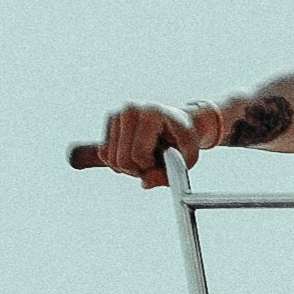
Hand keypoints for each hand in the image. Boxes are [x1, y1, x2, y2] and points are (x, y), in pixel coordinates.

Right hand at [91, 101, 220, 186]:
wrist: (178, 121)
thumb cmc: (183, 139)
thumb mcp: (189, 159)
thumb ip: (172, 174)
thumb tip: (145, 183)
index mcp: (151, 113)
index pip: (138, 155)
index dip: (150, 168)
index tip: (162, 161)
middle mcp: (130, 109)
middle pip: (122, 160)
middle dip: (137, 170)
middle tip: (153, 163)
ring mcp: (116, 114)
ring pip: (110, 159)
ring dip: (128, 168)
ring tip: (146, 158)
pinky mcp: (109, 122)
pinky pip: (105, 155)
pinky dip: (119, 163)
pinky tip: (135, 155)